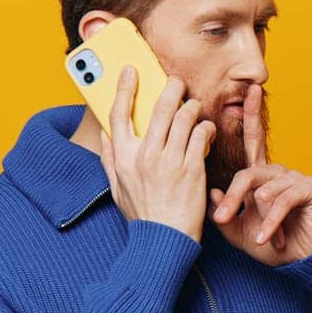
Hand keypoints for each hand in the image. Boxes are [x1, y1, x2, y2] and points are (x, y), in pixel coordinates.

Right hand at [98, 68, 215, 242]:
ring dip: (191, 107)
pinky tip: (207, 130)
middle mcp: (144, 155)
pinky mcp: (192, 168)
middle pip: (158, 108)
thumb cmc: (143, 216)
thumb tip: (104, 135)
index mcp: (123, 157)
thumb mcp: (117, 189)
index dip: (123, 88)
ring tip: (194, 108)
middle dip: (170, 87)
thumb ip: (109, 160)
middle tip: (177, 81)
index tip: (129, 71)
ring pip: (184, 117)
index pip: (118, 113)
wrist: (164, 240)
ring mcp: (169, 160)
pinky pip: (200, 135)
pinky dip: (205, 127)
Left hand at [209, 84, 311, 264]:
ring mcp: (295, 178)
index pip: (253, 141)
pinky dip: (272, 221)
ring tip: (255, 238)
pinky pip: (283, 199)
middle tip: (223, 217)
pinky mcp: (309, 188)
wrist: (302, 262)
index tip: (250, 90)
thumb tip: (211, 193)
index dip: (252, 115)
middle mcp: (278, 173)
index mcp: (262, 177)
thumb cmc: (272, 245)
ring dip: (256, 216)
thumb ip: (224, 214)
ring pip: (264, 188)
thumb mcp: (239, 233)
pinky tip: (268, 238)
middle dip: (235, 195)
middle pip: (250, 171)